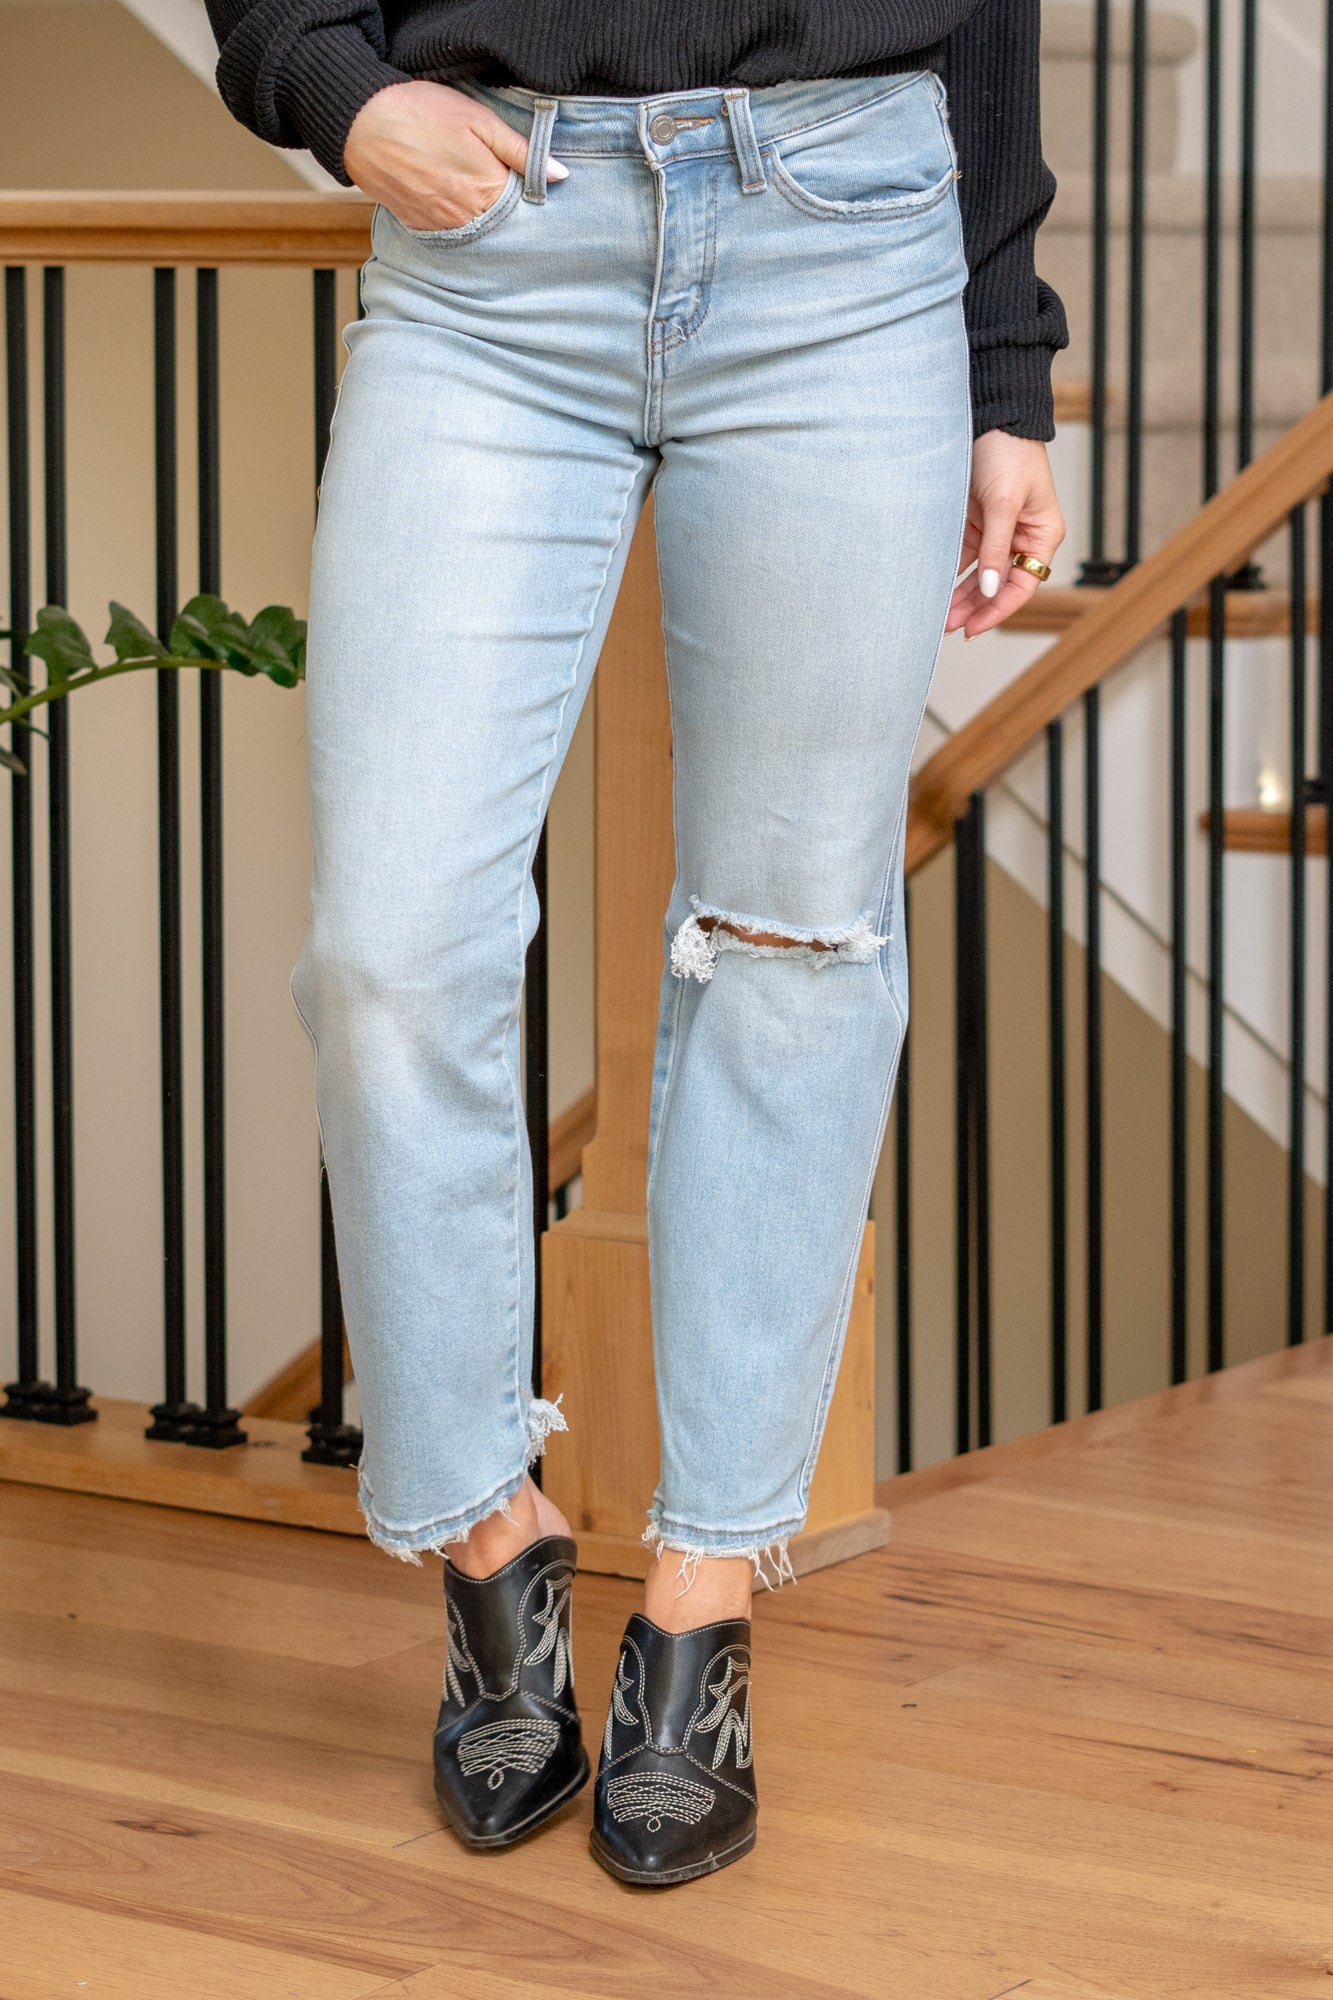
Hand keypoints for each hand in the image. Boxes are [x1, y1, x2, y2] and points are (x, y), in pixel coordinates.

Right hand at [343, 80, 567, 231]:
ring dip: (482, 218)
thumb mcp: (480, 120)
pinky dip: (457, 221)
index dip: (529, 197)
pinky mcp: (420, 226)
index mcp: (489, 190)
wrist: (362, 123)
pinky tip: (451, 198)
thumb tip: (560, 176)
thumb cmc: (421, 113)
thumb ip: (522, 151)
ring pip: (476, 231)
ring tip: (471, 189)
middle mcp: (467, 217)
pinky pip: (449, 232)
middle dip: (508, 212)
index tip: (529, 188)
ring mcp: (442, 226)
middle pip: (502, 225)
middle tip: (498, 188)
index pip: (525, 208)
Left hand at [946, 431, 1065, 639]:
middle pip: (997, 585)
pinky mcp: (975, 521)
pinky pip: (962, 556)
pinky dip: (950, 573)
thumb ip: (994, 549)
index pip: (1022, 586)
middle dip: (973, 607)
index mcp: (1041, 536)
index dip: (997, 610)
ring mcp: (996, 531)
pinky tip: (934, 588)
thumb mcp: (1003, 503)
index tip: (972, 628)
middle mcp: (1021, 538)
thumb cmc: (1009, 452)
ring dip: (959, 595)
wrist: (991, 416)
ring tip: (938, 616)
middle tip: (947, 627)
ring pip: (977, 575)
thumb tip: (988, 589)